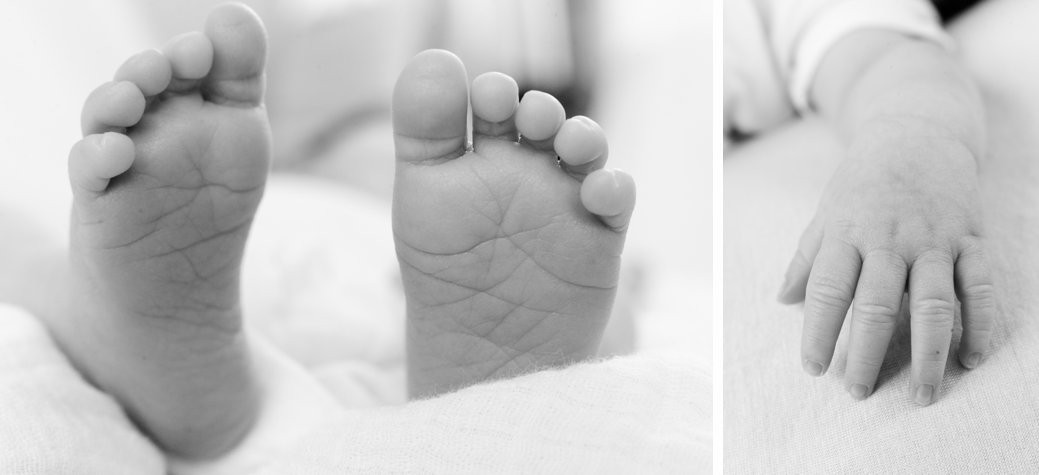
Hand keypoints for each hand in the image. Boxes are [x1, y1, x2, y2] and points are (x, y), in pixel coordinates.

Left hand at [778, 131, 994, 405]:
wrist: (917, 131)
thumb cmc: (862, 183)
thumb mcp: (825, 213)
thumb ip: (806, 259)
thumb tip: (783, 301)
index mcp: (846, 233)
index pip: (828, 290)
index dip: (817, 331)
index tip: (813, 368)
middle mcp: (889, 239)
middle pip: (876, 305)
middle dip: (865, 353)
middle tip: (858, 392)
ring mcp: (934, 239)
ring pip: (932, 303)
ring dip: (927, 353)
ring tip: (920, 394)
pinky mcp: (971, 238)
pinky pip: (980, 287)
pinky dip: (980, 324)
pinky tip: (972, 360)